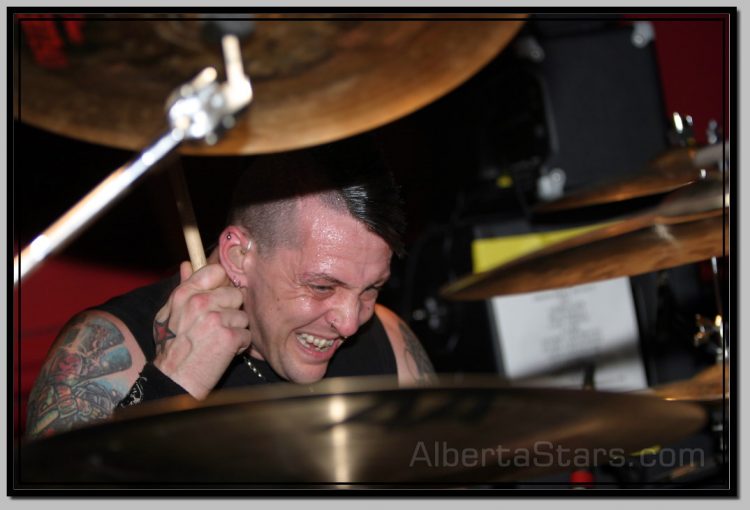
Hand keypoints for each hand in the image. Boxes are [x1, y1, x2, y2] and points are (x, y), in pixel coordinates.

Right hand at [152, 261, 250, 398]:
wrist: (174, 381)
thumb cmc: (171, 347)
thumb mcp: (169, 314)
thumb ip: (183, 287)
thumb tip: (187, 263)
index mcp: (185, 293)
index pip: (216, 272)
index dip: (222, 285)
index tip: (219, 299)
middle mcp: (200, 302)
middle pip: (235, 295)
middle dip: (231, 311)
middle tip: (216, 327)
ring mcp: (216, 319)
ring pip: (243, 316)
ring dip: (235, 330)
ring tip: (218, 341)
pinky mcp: (229, 337)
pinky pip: (247, 335)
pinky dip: (239, 346)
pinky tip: (224, 352)